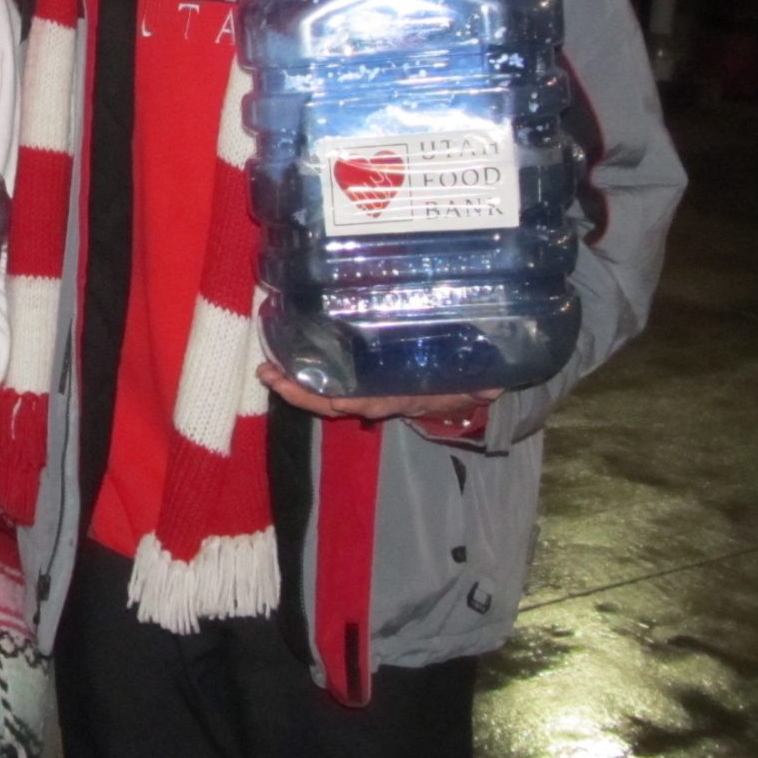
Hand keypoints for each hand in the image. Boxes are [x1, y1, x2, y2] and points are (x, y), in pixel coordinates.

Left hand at [257, 358, 498, 425]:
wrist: (466, 388)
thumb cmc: (466, 379)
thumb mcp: (475, 382)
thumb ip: (478, 384)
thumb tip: (489, 385)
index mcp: (399, 397)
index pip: (364, 402)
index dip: (338, 397)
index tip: (316, 391)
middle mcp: (377, 398)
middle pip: (331, 401)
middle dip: (299, 391)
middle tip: (269, 374)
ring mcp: (366, 391)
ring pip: (325, 394)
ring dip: (295, 383)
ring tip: (268, 367)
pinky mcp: (362, 377)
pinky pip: (331, 381)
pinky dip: (308, 373)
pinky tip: (288, 355)